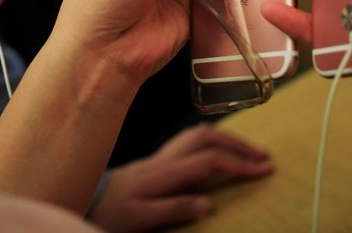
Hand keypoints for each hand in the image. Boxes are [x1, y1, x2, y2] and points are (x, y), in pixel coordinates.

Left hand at [90, 125, 271, 232]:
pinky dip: (209, 140)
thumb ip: (173, 209)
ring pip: (196, 134)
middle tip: (264, 157)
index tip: (266, 170)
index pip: (209, 161)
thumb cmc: (112, 213)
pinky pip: (188, 140)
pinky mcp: (155, 159)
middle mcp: (163, 158)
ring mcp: (159, 155)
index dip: (240, 164)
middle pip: (206, 137)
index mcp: (163, 172)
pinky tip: (216, 149)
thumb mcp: (141, 218)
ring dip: (225, 137)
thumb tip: (208, 203)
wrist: (85, 202)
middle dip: (238, 144)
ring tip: (246, 149)